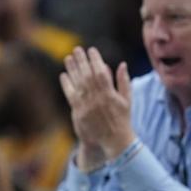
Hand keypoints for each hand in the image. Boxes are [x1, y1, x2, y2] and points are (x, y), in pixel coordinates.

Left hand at [60, 47, 134, 170]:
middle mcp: (97, 99)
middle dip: (82, 61)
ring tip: (68, 58)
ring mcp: (87, 106)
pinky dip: (67, 84)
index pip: (101, 72)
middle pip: (87, 75)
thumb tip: (122, 64)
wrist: (115, 140)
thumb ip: (124, 81)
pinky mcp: (79, 112)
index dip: (95, 60)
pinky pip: (71, 96)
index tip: (91, 50)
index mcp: (110, 94)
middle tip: (77, 49)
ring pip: (78, 84)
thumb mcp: (127, 100)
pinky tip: (63, 75)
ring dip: (72, 69)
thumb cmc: (122, 119)